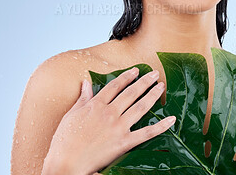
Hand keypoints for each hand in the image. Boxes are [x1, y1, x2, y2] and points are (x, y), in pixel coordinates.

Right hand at [42, 67, 175, 174]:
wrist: (65, 164)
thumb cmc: (64, 141)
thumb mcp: (71, 115)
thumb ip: (82, 98)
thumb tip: (86, 82)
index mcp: (96, 105)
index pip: (115, 86)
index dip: (127, 76)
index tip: (136, 70)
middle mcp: (110, 112)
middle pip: (131, 93)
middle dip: (144, 82)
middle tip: (154, 74)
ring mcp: (118, 127)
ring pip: (140, 107)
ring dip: (152, 95)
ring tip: (161, 86)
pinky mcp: (124, 142)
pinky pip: (146, 133)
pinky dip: (161, 126)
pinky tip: (171, 119)